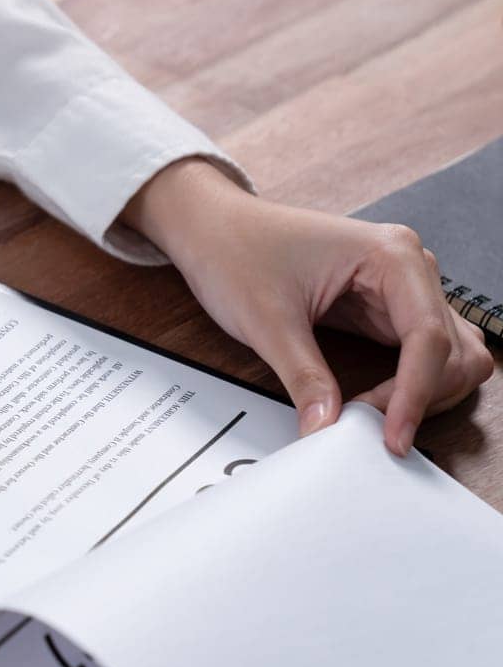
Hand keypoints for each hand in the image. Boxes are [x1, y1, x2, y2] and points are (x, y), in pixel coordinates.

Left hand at [122, 160, 492, 454]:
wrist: (212, 229)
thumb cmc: (236, 251)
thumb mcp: (267, 321)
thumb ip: (303, 377)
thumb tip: (325, 427)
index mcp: (391, 255)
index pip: (429, 338)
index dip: (415, 395)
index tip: (392, 437)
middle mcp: (408, 268)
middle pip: (453, 349)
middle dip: (423, 396)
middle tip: (372, 429)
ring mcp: (400, 288)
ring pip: (448, 354)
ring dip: (424, 392)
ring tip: (371, 418)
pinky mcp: (384, 307)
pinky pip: (418, 353)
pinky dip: (407, 384)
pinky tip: (372, 403)